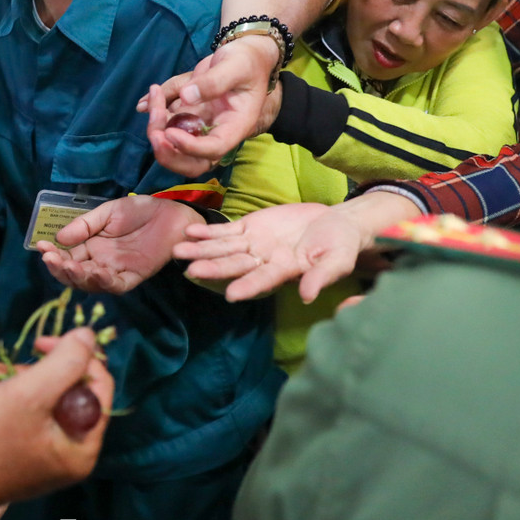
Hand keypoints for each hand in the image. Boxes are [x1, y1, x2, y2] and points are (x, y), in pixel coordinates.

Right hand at [0, 328, 112, 519]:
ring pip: (38, 396)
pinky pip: (20, 412)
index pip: (99, 385)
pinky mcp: (18, 452)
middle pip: (66, 389)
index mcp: (83, 446)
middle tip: (1, 374)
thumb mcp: (27, 395)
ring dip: (9, 381)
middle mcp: (69, 453)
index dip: (75, 354)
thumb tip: (89, 335)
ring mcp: (42, 454)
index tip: (39, 343)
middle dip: (30, 372)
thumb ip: (64, 362)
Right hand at [38, 195, 203, 293]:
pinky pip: (115, 285)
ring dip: (77, 277)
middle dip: (60, 269)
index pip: (66, 258)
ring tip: (67, 266)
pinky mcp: (133, 277)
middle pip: (74, 275)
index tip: (41, 248)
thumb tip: (58, 239)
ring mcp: (116, 271)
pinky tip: (94, 272)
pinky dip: (103, 282)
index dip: (53, 256)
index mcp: (91, 247)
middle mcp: (100, 263)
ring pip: (91, 283)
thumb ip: (84, 226)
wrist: (170, 213)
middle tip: (50, 259)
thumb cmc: (139, 211)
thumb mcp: (107, 213)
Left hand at [139, 38, 282, 176]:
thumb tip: (186, 96)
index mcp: (235, 126)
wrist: (245, 57)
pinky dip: (154, 114)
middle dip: (168, 154)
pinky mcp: (188, 118)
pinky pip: (166, 125)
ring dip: (157, 129)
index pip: (214, 149)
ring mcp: (201, 128)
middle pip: (192, 162)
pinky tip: (152, 95)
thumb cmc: (246, 62)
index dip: (190, 147)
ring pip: (175, 147)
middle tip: (154, 133)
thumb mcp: (235, 66)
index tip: (170, 132)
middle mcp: (217, 133)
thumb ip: (213, 81)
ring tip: (154, 95)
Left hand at [175, 202, 333, 300]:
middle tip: (190, 270)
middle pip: (235, 265)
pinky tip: (190, 231)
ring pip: (224, 248)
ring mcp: (255, 244)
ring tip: (178, 250)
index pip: (263, 280)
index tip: (231, 294)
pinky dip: (208, 232)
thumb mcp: (338, 260)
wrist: (337, 223)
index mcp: (285, 270)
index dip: (248, 286)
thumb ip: (321, 277)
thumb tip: (308, 296)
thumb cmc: (341, 245)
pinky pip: (226, 230)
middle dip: (213, 267)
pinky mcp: (251, 227)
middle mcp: (264, 260)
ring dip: (201, 249)